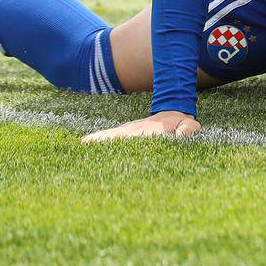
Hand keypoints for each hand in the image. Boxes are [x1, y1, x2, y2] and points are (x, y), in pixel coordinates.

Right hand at [80, 110, 199, 142]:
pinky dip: (96, 142)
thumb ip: (188, 129)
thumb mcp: (188, 125)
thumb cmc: (180, 124)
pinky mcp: (122, 136)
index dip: (116, 140)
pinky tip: (83, 146)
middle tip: (81, 146)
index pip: (129, 136)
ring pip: (107, 138)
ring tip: (77, 149)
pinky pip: (107, 140)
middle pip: (112, 137)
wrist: (173, 115)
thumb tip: (183, 135)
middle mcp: (131, 131)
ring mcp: (125, 133)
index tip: (101, 142)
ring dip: (94, 143)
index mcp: (145, 131)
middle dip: (99, 142)